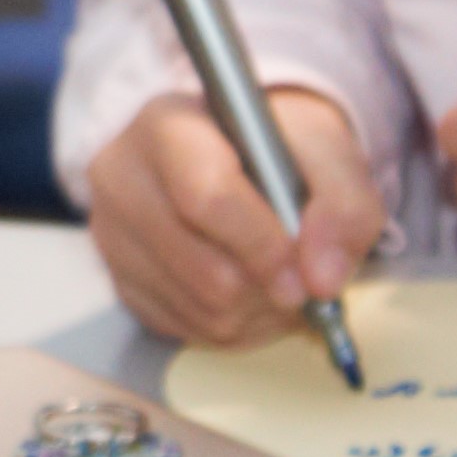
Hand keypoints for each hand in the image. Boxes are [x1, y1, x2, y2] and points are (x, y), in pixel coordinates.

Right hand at [84, 85, 386, 347]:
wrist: (235, 150)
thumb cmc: (277, 148)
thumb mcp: (328, 152)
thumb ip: (344, 204)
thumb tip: (322, 278)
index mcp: (168, 126)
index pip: (207, 197)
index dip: (264, 247)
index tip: (306, 279)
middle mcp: (123, 178)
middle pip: (205, 269)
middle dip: (269, 287)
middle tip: (300, 279)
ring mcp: (112, 233)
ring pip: (200, 308)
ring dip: (257, 312)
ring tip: (278, 281)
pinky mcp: (119, 279)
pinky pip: (184, 330)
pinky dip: (231, 325)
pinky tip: (248, 293)